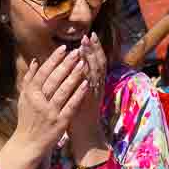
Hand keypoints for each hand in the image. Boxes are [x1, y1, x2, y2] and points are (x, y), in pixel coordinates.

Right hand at [13, 46, 88, 161]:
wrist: (28, 144)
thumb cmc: (27, 119)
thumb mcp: (23, 98)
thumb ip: (29, 79)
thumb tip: (35, 61)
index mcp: (30, 94)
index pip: (43, 72)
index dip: (53, 59)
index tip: (63, 47)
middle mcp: (39, 102)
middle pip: (54, 79)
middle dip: (66, 64)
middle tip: (77, 51)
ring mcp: (50, 112)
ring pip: (63, 91)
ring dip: (74, 76)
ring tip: (83, 63)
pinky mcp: (60, 122)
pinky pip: (71, 106)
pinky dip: (78, 94)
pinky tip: (86, 84)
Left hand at [68, 32, 108, 163]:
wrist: (85, 133)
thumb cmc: (77, 113)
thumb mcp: (77, 93)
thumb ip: (75, 80)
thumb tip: (70, 66)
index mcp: (94, 83)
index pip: (95, 61)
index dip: (93, 48)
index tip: (90, 35)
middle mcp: (97, 86)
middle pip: (98, 63)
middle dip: (94, 48)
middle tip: (90, 34)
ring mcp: (95, 93)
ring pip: (96, 71)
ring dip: (91, 57)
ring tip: (86, 45)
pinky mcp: (90, 101)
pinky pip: (90, 85)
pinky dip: (87, 73)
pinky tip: (83, 63)